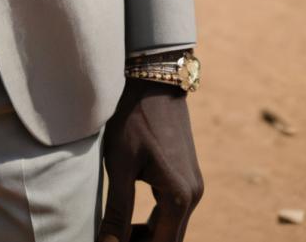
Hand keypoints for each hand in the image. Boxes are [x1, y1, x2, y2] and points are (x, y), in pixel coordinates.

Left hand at [98, 78, 202, 240]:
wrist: (154, 79)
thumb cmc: (134, 118)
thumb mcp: (120, 164)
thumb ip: (117, 210)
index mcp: (180, 198)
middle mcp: (193, 196)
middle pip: (169, 241)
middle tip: (111, 241)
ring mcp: (193, 186)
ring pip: (171, 229)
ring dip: (147, 237)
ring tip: (116, 235)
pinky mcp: (187, 176)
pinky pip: (173, 212)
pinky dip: (154, 223)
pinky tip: (130, 219)